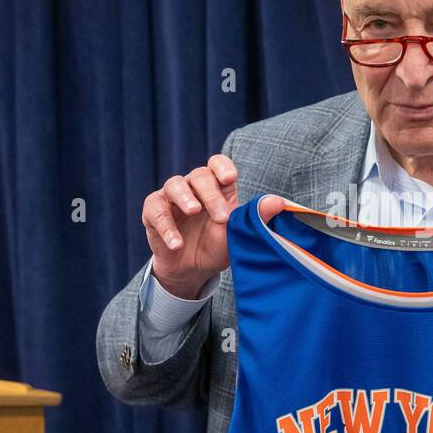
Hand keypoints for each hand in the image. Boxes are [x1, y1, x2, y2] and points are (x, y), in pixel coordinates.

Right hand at [141, 154, 283, 298]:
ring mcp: (172, 197)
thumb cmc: (218, 245)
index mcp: (217, 187)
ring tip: (193, 212)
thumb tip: (279, 203)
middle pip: (199, 176)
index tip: (229, 179)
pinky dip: (166, 227)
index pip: (217, 163)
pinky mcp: (153, 212)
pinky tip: (177, 244)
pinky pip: (156, 211)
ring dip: (185, 198)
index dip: (222, 167)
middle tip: (221, 217)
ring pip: (174, 184)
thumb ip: (256, 218)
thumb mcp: (238, 234)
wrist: (193, 269)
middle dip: (211, 194)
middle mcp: (194, 186)